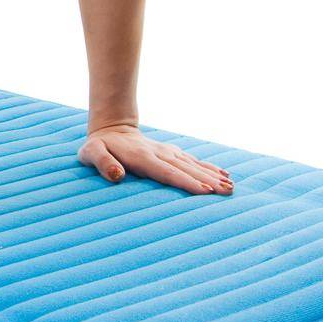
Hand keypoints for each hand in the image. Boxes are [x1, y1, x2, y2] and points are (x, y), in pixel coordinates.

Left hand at [78, 122, 233, 194]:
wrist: (110, 129)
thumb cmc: (99, 147)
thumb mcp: (91, 154)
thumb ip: (103, 163)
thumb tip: (117, 175)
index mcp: (142, 158)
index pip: (167, 173)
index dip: (186, 182)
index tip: (205, 190)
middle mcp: (159, 153)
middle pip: (186, 169)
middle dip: (208, 180)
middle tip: (227, 191)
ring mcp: (167, 152)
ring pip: (193, 164)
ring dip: (212, 174)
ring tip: (231, 186)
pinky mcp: (171, 153)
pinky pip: (192, 161)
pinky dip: (209, 167)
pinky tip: (224, 175)